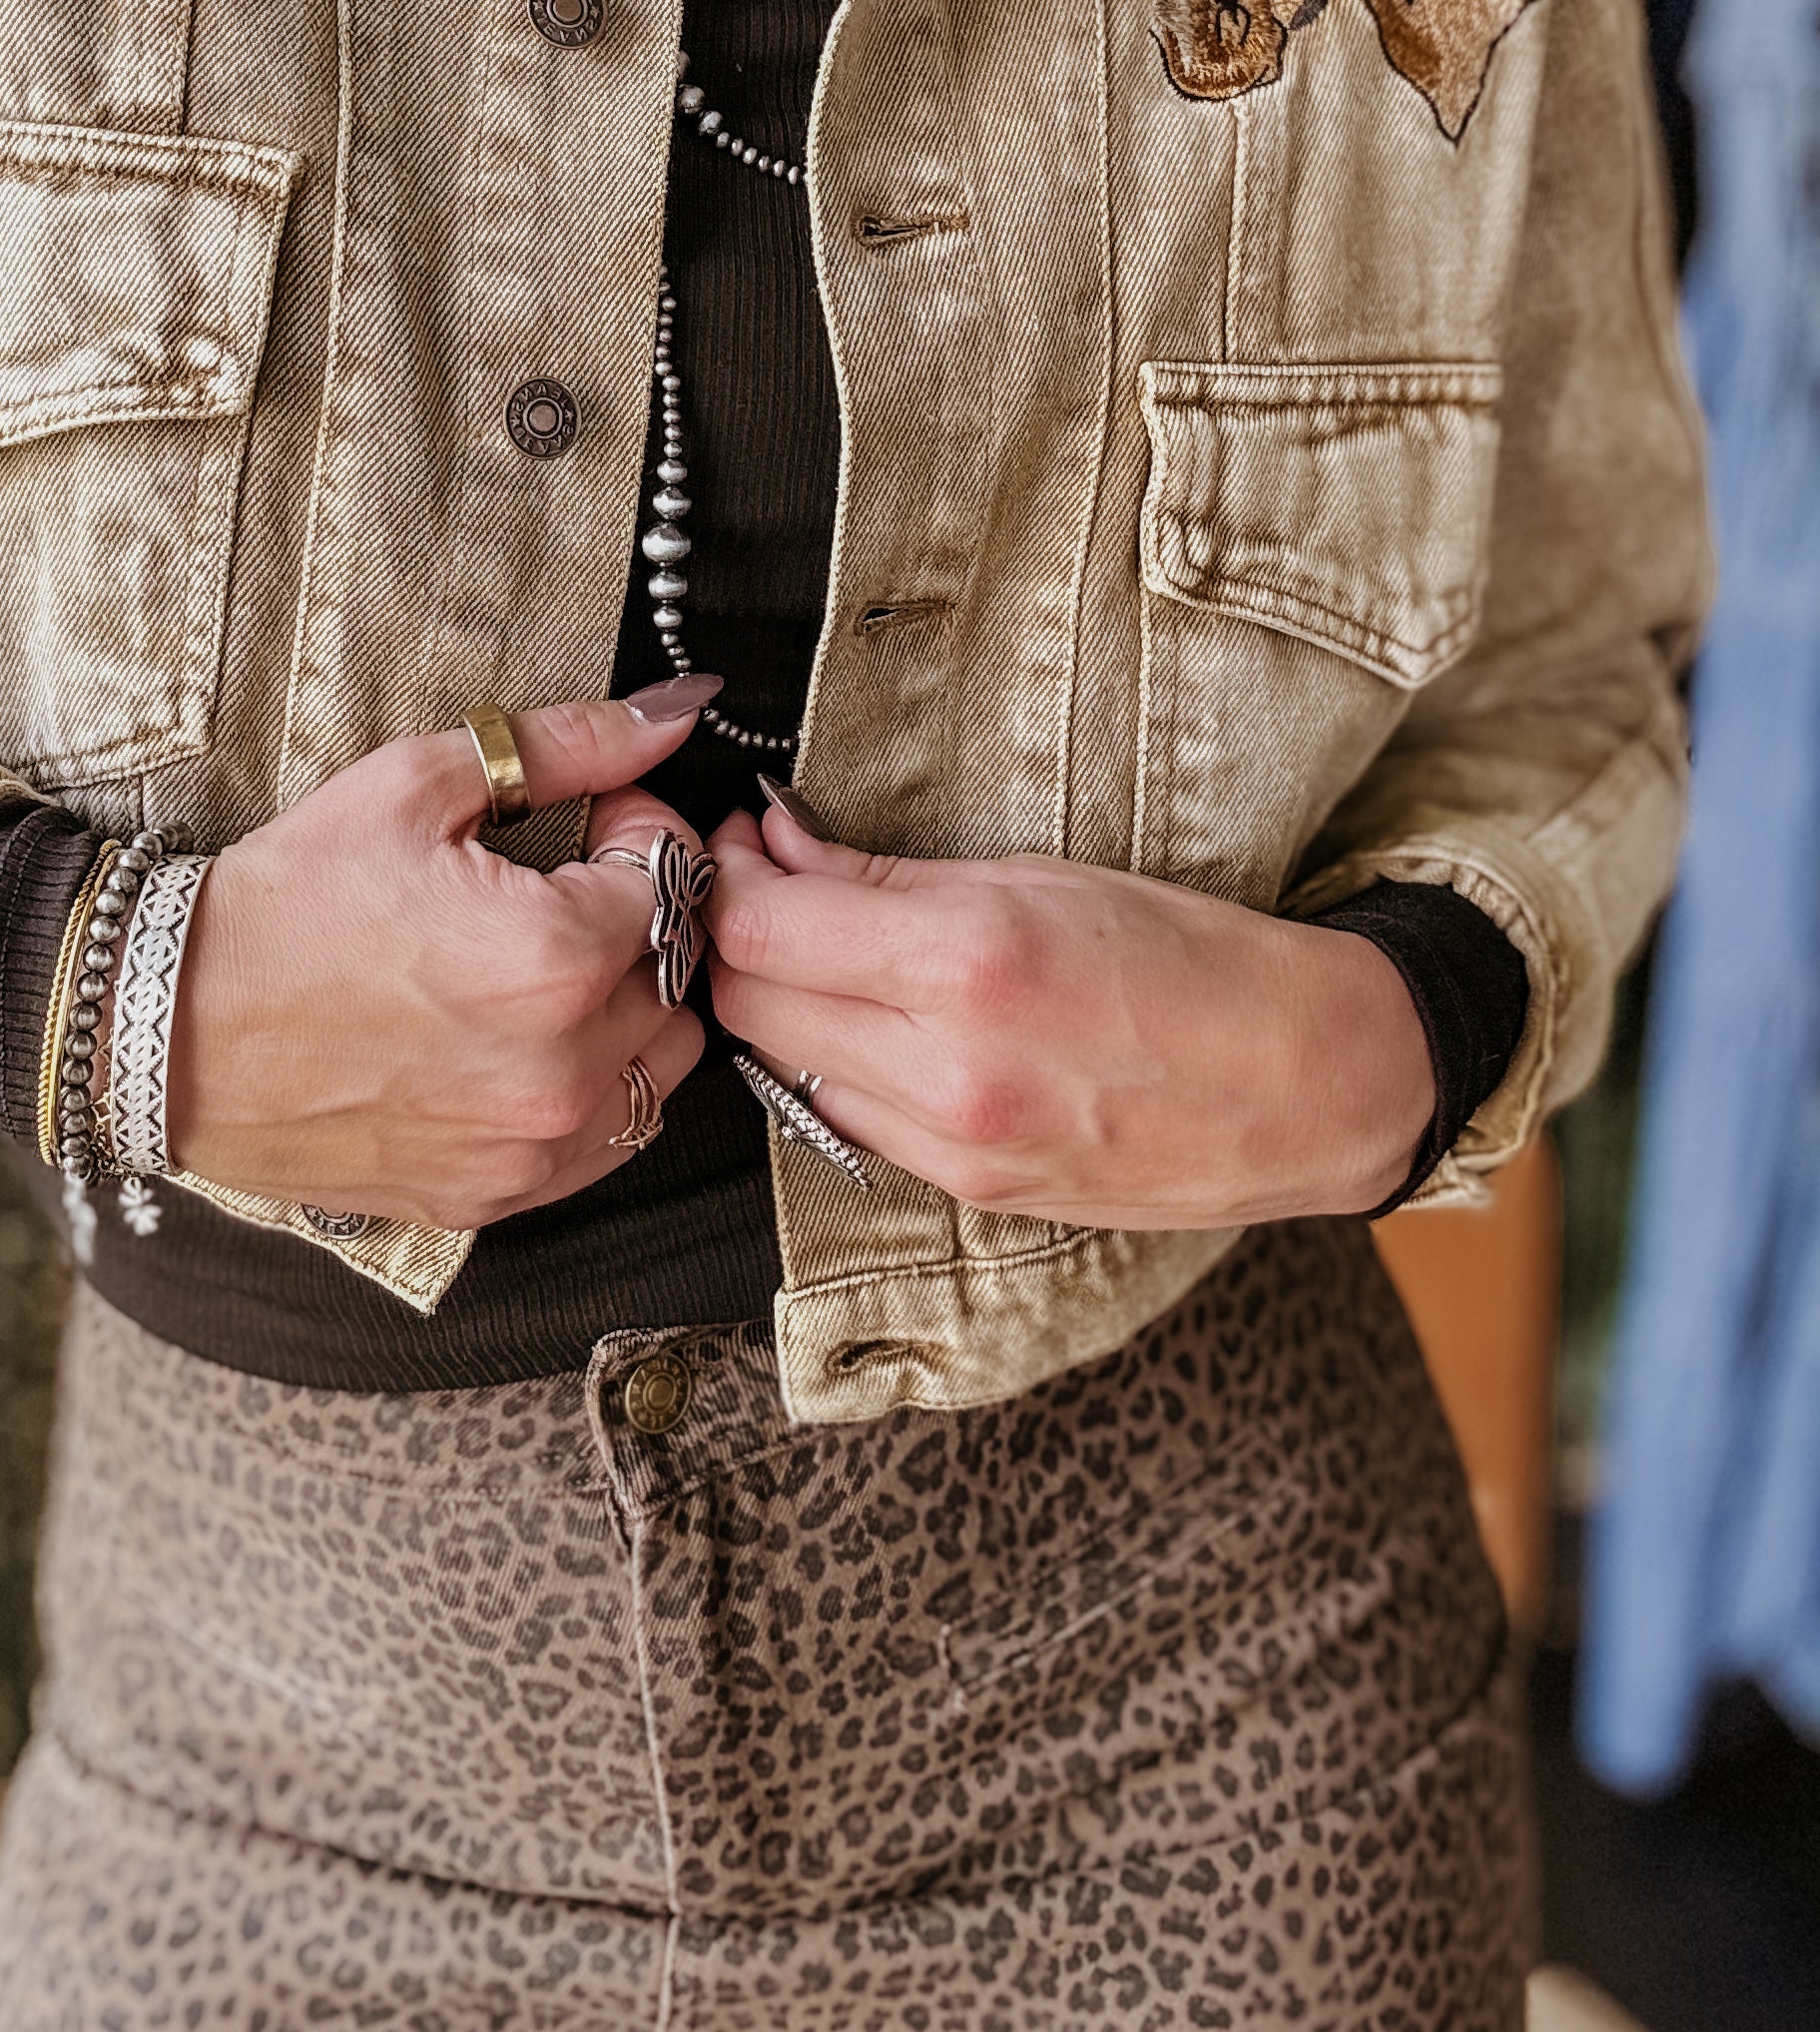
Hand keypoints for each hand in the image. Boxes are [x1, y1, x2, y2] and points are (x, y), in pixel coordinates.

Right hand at [168, 686, 716, 1228]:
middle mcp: (561, 1065)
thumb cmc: (286, 904)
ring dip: (628, 1012)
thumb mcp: (415, 786)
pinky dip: (588, 1090)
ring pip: (658, 1068)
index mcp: (554, 955)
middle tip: (562, 890)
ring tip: (543, 972)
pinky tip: (520, 1045)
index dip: (636, 836)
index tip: (590, 828)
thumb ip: (564, 745)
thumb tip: (674, 712)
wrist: (172, 1027)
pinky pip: (603, 1144)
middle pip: (676, 975)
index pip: (672, 880)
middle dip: (640, 921)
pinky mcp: (496, 1195)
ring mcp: (530, 1145)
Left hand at [706, 794, 1434, 1227]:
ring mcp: (951, 1147)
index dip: (726, 875)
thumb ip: (887, 871)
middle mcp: (944, 1070)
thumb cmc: (1194, 959)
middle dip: (738, 936)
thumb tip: (777, 844)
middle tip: (766, 881)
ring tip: (822, 945)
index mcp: (966, 963)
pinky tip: (873, 1019)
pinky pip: (844, 1121)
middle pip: (751, 1003)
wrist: (1306, 1087)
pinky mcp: (964, 1192)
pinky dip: (832, 1065)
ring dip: (779, 1003)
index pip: (760, 928)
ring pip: (783, 1069)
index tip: (739, 839)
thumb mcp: (1042, 875)